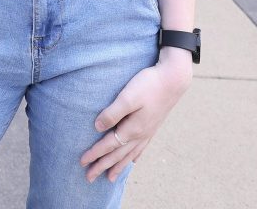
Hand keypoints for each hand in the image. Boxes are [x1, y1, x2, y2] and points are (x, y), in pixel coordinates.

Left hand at [79, 52, 192, 182]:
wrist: (174, 79)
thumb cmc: (149, 84)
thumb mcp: (128, 96)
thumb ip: (113, 113)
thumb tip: (97, 127)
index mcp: (133, 128)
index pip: (109, 145)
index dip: (95, 153)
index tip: (82, 162)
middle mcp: (140, 134)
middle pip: (118, 155)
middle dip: (103, 166)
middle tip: (89, 178)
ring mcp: (148, 131)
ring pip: (130, 154)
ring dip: (118, 166)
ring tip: (110, 178)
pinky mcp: (153, 126)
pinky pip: (141, 148)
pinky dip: (135, 157)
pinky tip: (133, 161)